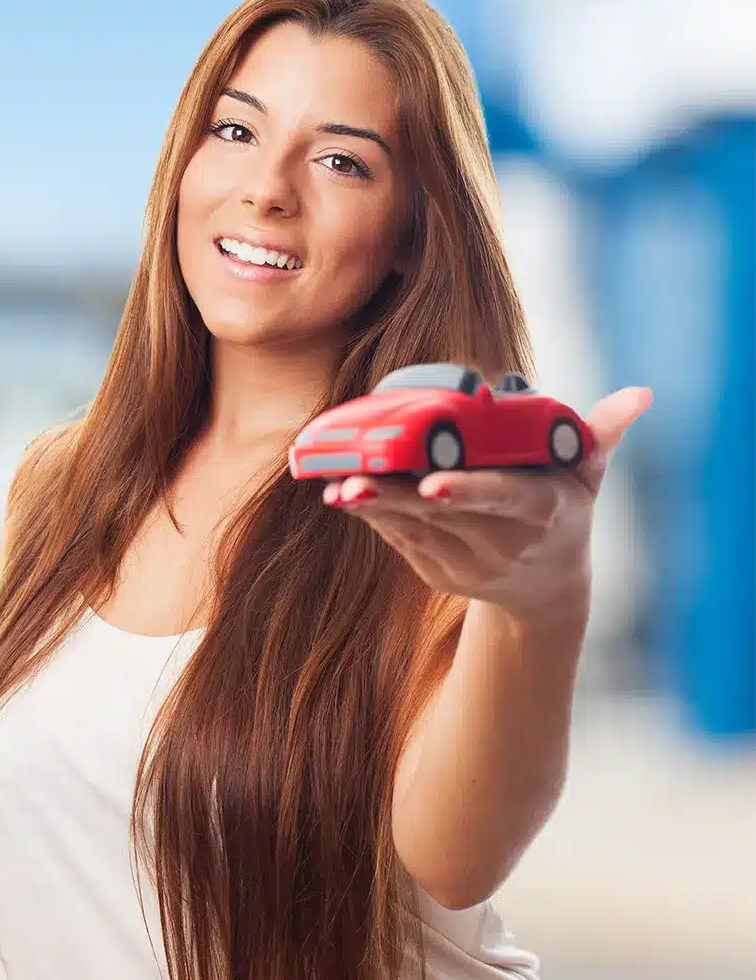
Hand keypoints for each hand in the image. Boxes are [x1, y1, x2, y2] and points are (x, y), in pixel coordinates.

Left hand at [321, 387, 652, 622]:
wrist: (546, 586)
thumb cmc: (564, 511)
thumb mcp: (586, 475)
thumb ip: (600, 434)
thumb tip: (640, 394)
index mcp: (543, 512)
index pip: (506, 499)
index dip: (470, 492)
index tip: (433, 483)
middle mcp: (505, 544)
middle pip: (444, 514)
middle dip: (397, 495)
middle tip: (355, 478)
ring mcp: (469, 565)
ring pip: (414, 529)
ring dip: (374, 505)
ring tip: (339, 483)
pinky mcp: (439, 573)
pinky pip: (401, 540)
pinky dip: (373, 517)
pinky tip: (344, 493)